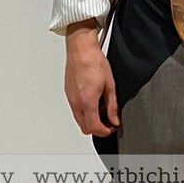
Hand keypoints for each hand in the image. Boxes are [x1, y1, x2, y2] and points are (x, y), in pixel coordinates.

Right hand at [64, 19, 118, 136]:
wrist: (81, 50)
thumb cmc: (94, 62)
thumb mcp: (110, 85)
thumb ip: (112, 105)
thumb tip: (115, 119)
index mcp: (87, 102)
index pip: (94, 128)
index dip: (105, 132)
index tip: (112, 127)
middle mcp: (76, 103)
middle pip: (85, 128)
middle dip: (98, 128)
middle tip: (109, 121)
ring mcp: (70, 98)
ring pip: (79, 119)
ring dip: (91, 119)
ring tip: (103, 108)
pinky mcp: (68, 93)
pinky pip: (75, 109)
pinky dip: (85, 111)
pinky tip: (94, 100)